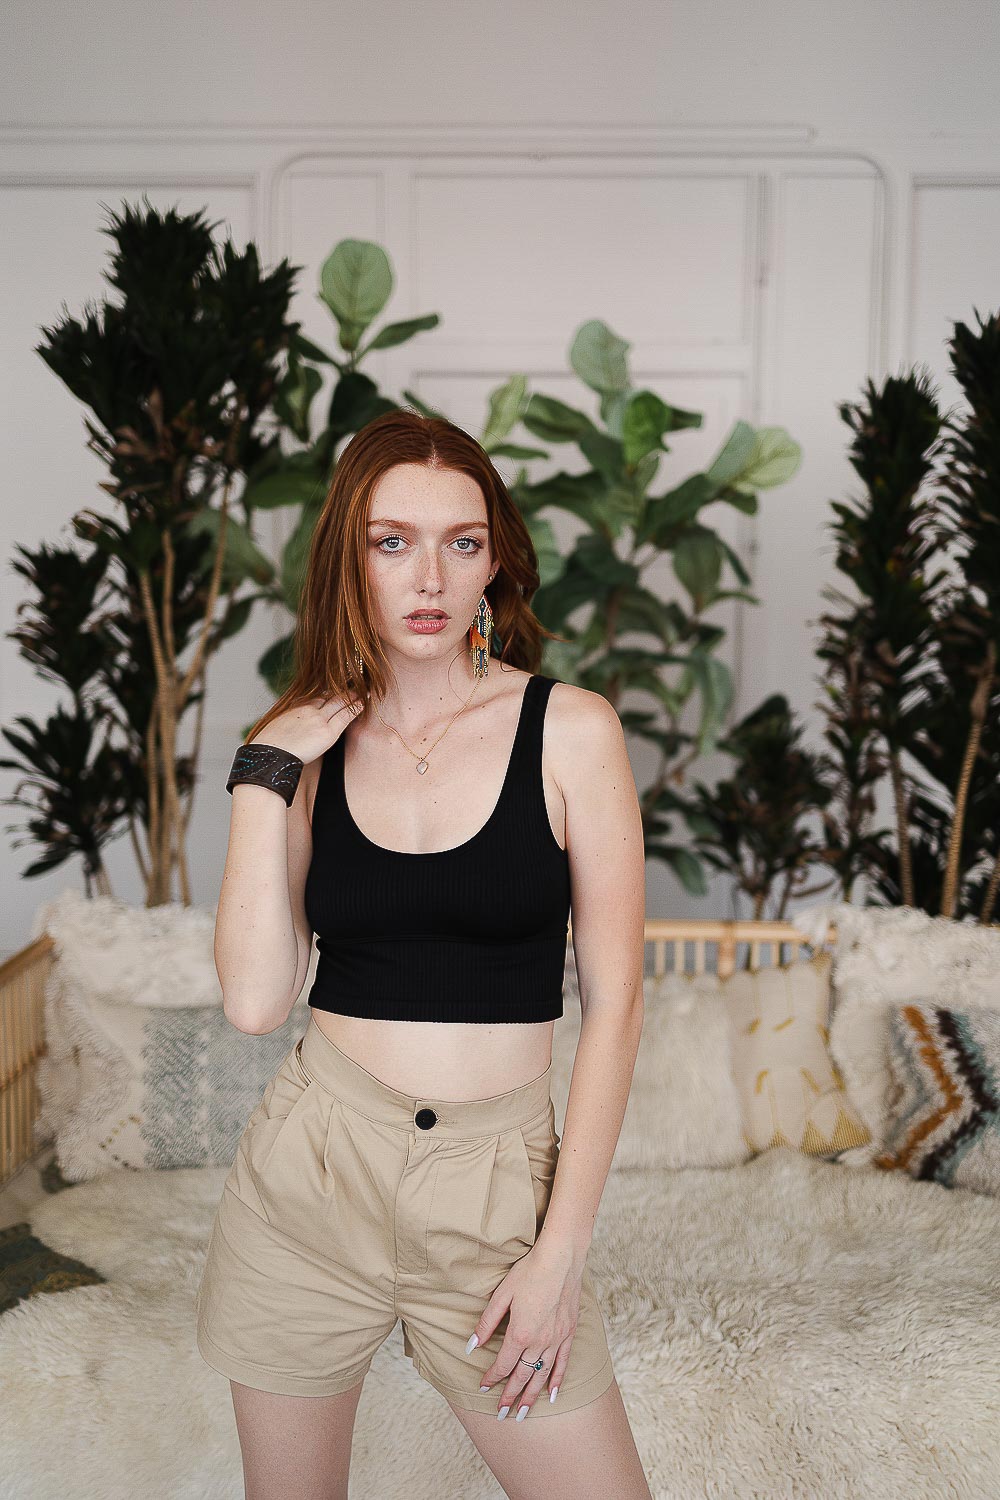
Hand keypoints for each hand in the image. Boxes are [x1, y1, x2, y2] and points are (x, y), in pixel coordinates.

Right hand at [248, 691, 364, 766]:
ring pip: (339, 701)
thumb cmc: (268, 749)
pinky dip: (356, 706)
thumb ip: (287, 725)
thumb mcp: (276, 729)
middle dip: (343, 689)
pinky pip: (345, 715)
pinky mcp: (327, 732)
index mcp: (295, 708)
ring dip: (353, 694)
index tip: (336, 689)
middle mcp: (307, 709)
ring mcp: (318, 719)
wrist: (268, 756)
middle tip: (356, 682)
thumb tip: (287, 731)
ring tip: (365, 690)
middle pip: (329, 695)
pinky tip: (365, 701)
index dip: (329, 692)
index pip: (316, 696)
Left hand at [470, 1236, 586, 1418]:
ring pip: (542, 1375)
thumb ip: (487, 1323)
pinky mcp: (568, 1333)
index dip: (491, 1378)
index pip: (502, 1364)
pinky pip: (563, 1363)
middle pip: (522, 1376)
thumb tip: (471, 1346)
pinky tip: (552, 1394)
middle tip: (502, 1414)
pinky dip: (557, 1380)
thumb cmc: (529, 1272)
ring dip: (531, 1396)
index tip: (482, 1387)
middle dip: (510, 1396)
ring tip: (523, 1413)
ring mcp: (556, 1339)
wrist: (561, 1258)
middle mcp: (540, 1342)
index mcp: (520, 1333)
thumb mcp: (502, 1295)